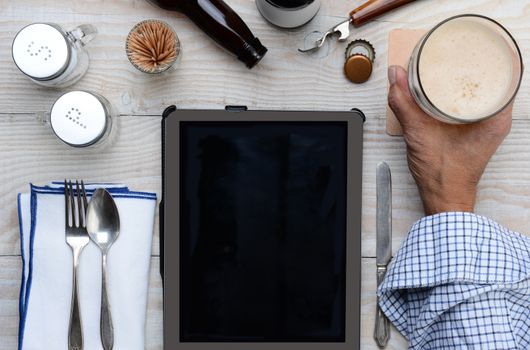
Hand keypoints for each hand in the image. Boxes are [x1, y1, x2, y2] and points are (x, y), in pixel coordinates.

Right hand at [388, 65, 511, 214]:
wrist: (443, 198)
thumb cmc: (443, 175)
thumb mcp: (418, 134)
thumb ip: (404, 103)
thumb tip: (396, 77)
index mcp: (494, 119)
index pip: (505, 77)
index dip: (491, 60)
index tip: (472, 51)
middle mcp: (495, 122)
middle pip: (492, 83)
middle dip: (473, 68)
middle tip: (454, 57)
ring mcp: (485, 127)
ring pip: (480, 95)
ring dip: (465, 82)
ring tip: (448, 69)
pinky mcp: (474, 132)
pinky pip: (471, 106)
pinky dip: (458, 96)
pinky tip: (443, 91)